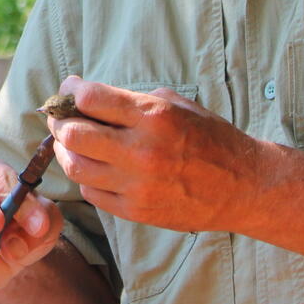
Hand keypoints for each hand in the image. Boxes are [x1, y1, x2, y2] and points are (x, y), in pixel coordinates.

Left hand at [49, 76, 262, 232]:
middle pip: (73, 134)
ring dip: (64, 150)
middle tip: (60, 118)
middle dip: (59, 121)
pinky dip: (86, 178)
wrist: (244, 187)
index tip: (68, 91)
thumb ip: (130, 99)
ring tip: (69, 142)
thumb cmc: (209, 138)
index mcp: (153, 117)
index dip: (70, 92)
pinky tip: (94, 167)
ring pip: (75, 166)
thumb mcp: (175, 104)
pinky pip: (91, 193)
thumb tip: (83, 94)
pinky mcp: (137, 212)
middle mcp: (142, 151)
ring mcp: (138, 186)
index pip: (90, 99)